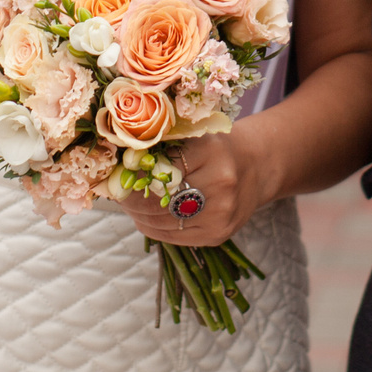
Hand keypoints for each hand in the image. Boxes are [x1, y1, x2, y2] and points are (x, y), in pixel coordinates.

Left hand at [121, 130, 267, 247]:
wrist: (256, 166)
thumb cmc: (215, 147)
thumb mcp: (192, 135)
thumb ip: (159, 146)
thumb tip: (115, 161)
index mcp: (211, 150)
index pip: (156, 167)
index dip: (130, 173)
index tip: (114, 172)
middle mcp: (220, 183)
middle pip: (156, 199)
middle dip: (129, 198)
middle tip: (115, 191)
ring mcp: (221, 213)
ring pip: (161, 222)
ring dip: (137, 214)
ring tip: (128, 203)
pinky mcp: (218, 234)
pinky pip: (171, 237)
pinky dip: (152, 227)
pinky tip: (145, 216)